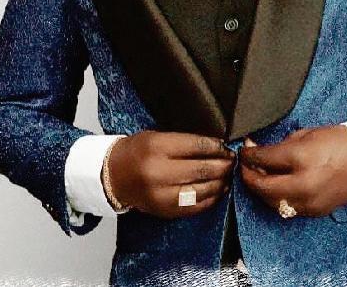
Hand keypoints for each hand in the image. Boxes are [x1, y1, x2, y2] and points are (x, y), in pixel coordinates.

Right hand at [106, 131, 235, 218]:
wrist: (114, 175)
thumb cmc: (137, 151)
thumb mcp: (157, 136)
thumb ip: (184, 141)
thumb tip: (216, 144)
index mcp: (157, 148)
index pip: (197, 146)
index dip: (217, 146)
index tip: (227, 146)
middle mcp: (160, 173)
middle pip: (203, 169)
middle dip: (223, 164)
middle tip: (233, 160)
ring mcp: (162, 195)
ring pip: (203, 189)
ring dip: (221, 181)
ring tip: (228, 174)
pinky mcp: (165, 211)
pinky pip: (196, 206)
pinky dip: (211, 198)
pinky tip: (218, 189)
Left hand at [239, 125, 346, 216]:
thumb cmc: (338, 141)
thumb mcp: (306, 135)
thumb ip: (281, 146)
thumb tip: (260, 150)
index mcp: (300, 159)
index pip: (264, 159)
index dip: (248, 154)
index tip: (244, 150)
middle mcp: (303, 184)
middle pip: (262, 186)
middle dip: (248, 175)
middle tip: (244, 165)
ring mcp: (309, 202)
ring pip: (271, 202)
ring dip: (260, 189)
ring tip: (256, 176)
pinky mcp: (314, 211)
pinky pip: (287, 208)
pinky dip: (276, 198)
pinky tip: (274, 186)